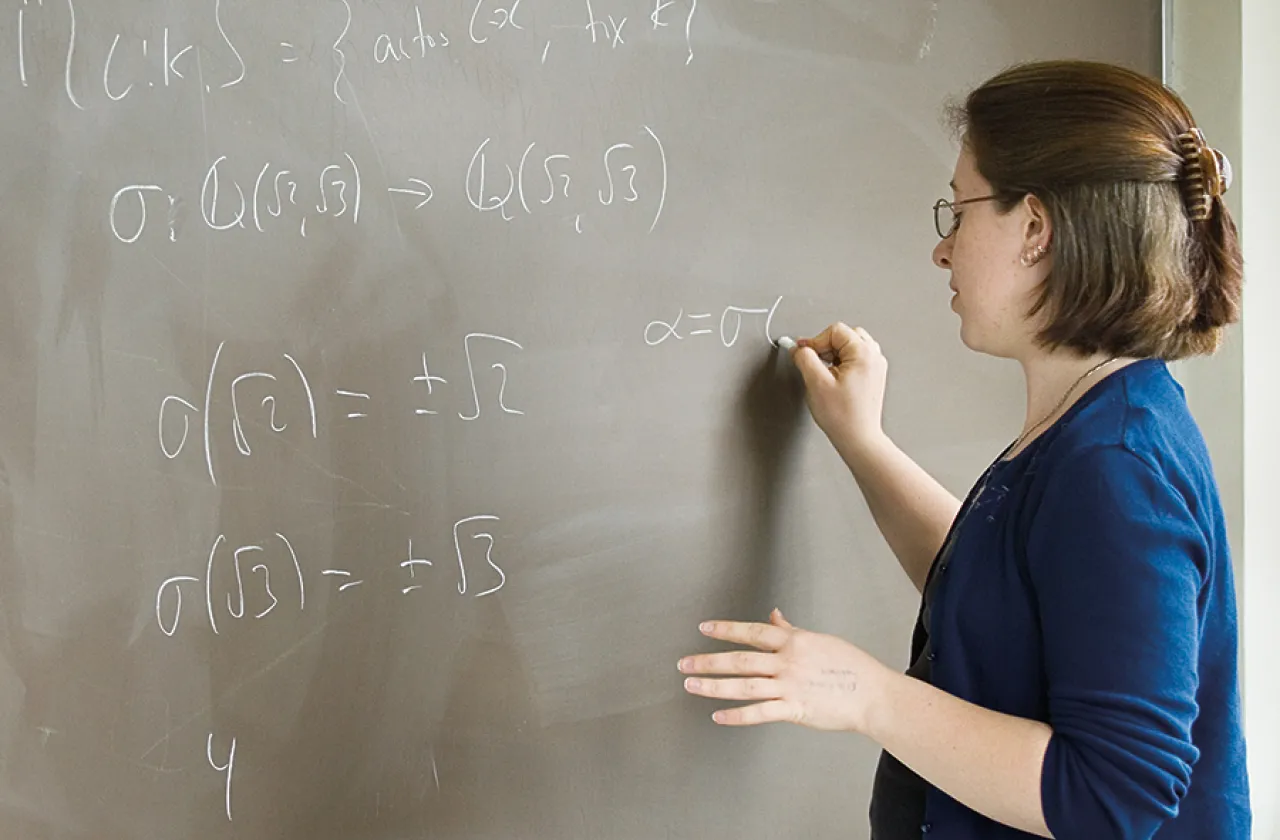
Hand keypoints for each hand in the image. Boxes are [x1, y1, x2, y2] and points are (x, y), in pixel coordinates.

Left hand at [678, 609, 892, 732]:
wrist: (872, 694)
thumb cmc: (850, 667)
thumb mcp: (819, 640)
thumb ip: (791, 630)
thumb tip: (773, 615)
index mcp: (793, 642)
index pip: (752, 632)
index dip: (726, 629)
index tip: (704, 628)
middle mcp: (788, 662)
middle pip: (740, 659)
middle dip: (708, 661)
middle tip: (684, 663)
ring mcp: (790, 686)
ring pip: (744, 685)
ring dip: (715, 686)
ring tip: (692, 686)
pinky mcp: (794, 709)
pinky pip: (759, 712)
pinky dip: (737, 715)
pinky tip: (718, 715)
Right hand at [789, 323, 888, 457]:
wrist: (858, 438)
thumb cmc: (843, 417)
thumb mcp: (816, 383)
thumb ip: (804, 359)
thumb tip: (797, 347)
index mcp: (864, 354)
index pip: (835, 330)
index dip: (815, 340)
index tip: (803, 353)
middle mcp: (874, 357)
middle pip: (845, 335)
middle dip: (826, 346)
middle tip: (815, 363)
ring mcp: (875, 367)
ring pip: (850, 345)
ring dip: (834, 354)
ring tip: (825, 373)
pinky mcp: (873, 376)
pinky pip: (855, 358)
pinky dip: (842, 363)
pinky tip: (833, 379)